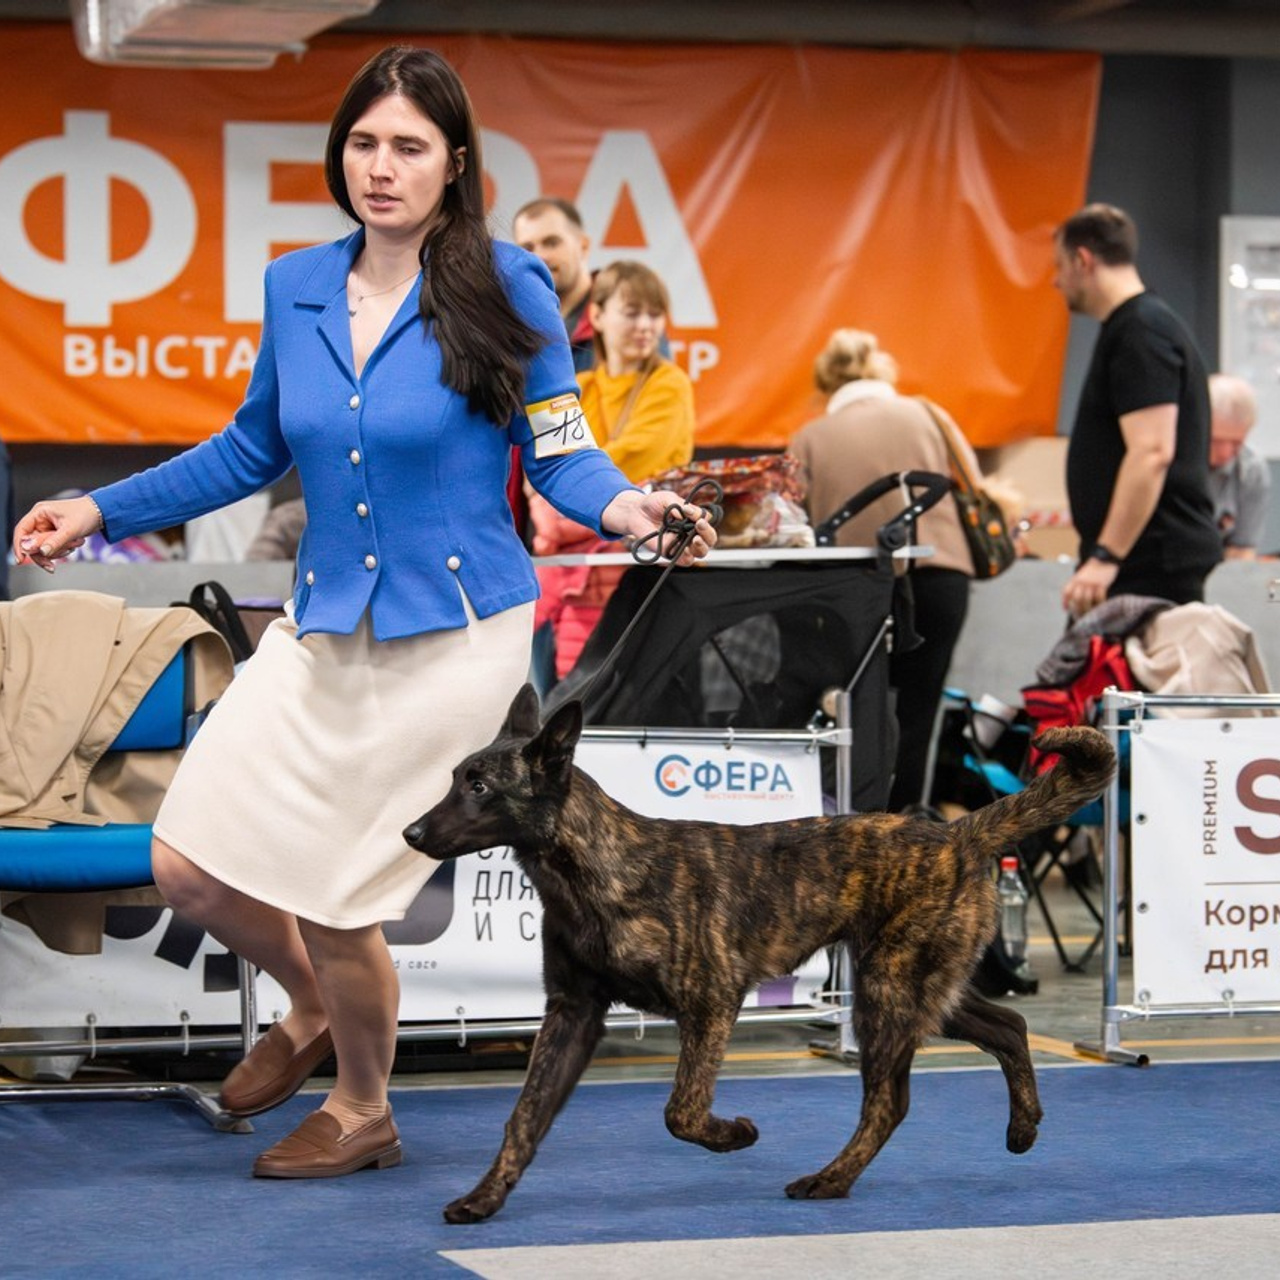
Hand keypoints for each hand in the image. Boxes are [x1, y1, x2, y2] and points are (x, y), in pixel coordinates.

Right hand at [12, 496, 102, 573]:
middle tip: (55, 561)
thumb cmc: (86, 514)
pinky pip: (53, 549)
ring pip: (43, 548)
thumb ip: (55, 542)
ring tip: (75, 542)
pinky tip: (75, 543)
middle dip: (46, 552)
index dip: (19, 546)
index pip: (21, 530)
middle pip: (31, 543)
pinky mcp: (55, 535)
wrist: (102, 513)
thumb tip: (41, 552)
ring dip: (59, 550)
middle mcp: (41, 520)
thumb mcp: (70, 530)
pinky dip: (63, 550)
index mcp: (40, 513)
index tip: (21, 560)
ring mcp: (48, 528)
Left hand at [601, 488, 717, 565]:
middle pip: (709, 539)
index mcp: (693, 519)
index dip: (703, 518)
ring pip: (701, 552)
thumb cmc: (653, 504)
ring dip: (701, 546)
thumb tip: (687, 514)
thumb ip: (680, 504)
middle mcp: (691, 532)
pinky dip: (687, 556)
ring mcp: (682, 544)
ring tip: (695, 539)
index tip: (689, 510)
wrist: (635, 513)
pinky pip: (685, 560)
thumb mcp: (667, 498)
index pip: (707, 521)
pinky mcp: (671, 553)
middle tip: (699, 525)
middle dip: (707, 533)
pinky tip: (683, 549)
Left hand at [1061, 557, 1117, 618]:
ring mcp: (1092, 583)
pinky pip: (1099, 597)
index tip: (1066, 609)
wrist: (1105, 558)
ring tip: (1088, 612)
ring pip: (1087, 599)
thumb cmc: (1093, 568)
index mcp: (1075, 579)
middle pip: (1076, 598)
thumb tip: (1073, 598)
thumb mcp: (1081, 574)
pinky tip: (1099, 606)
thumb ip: (1076, 583)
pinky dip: (1099, 603)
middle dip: (1077, 608)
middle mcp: (1082, 582)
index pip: (1067, 592)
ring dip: (1087, 607)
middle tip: (1079, 614)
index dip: (1065, 601)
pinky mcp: (1102, 584)